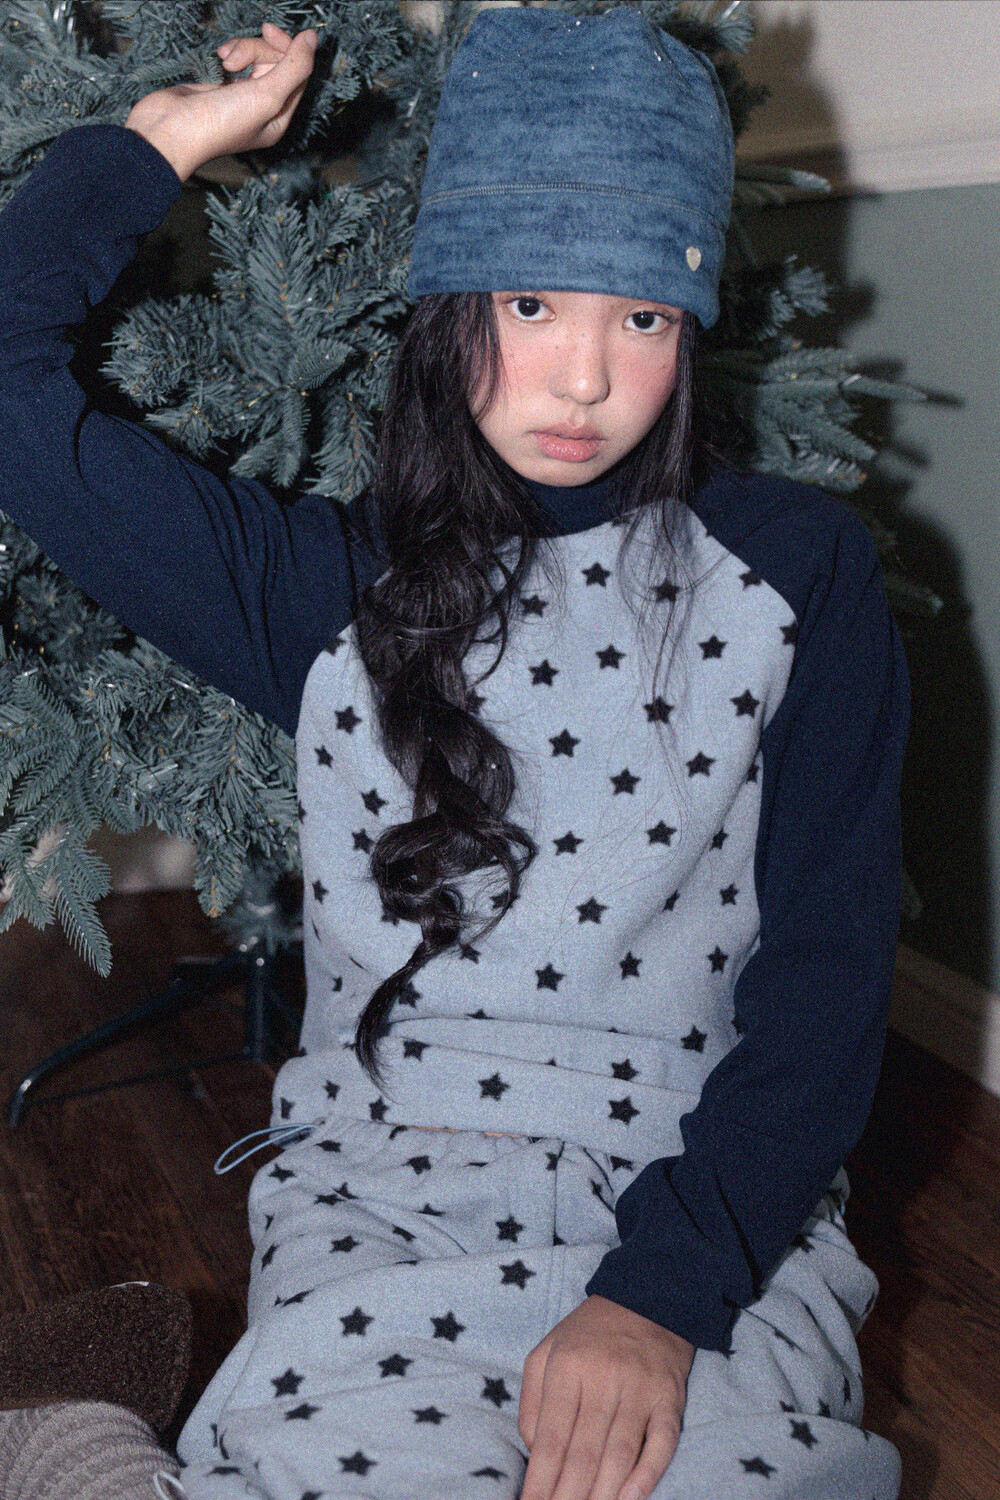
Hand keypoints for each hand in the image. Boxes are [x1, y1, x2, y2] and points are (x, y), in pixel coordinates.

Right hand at [124, 22, 317, 181]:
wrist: (171, 130)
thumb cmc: (219, 122)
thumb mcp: (267, 96)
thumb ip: (294, 66)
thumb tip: (312, 38)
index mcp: (279, 118)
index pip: (298, 75)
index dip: (288, 50)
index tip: (269, 31)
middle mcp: (264, 109)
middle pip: (275, 62)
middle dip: (257, 50)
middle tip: (237, 58)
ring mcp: (242, 97)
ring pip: (255, 58)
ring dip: (241, 51)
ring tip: (225, 61)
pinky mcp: (222, 86)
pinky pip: (237, 60)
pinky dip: (229, 54)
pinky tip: (218, 58)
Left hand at [518, 1295, 693, 1499]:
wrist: (647, 1299)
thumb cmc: (589, 1335)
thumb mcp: (546, 1352)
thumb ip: (532, 1402)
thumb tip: (534, 1452)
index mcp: (568, 1367)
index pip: (551, 1437)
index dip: (540, 1480)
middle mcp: (604, 1378)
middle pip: (584, 1453)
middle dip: (567, 1496)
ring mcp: (640, 1389)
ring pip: (619, 1454)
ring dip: (602, 1494)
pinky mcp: (670, 1398)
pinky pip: (661, 1442)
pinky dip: (648, 1474)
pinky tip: (630, 1498)